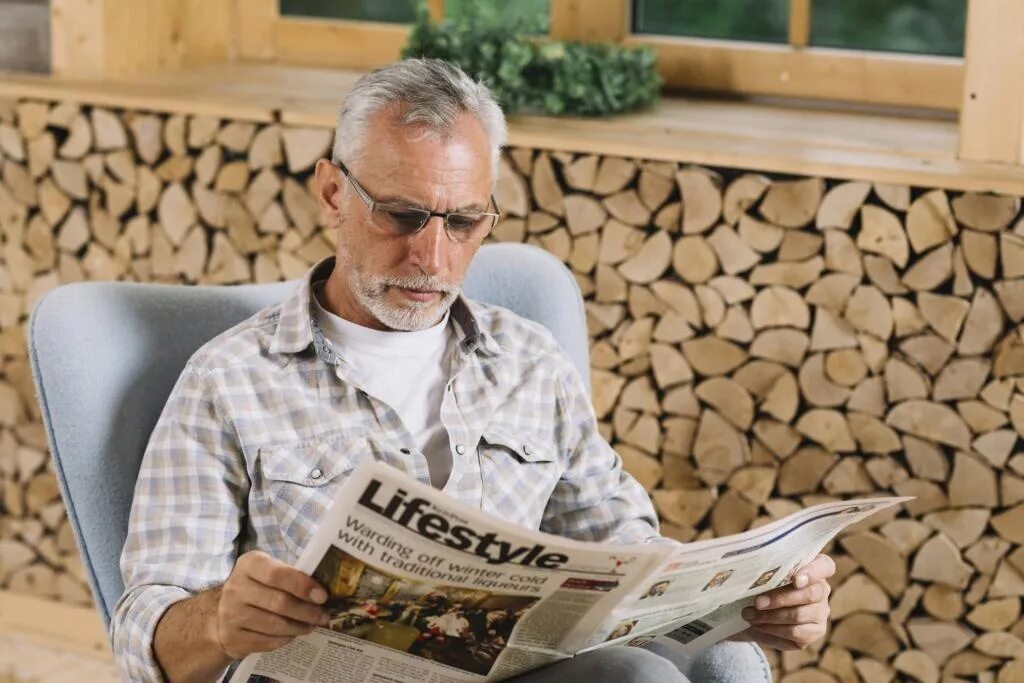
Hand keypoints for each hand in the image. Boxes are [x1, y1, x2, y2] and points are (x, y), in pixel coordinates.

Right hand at [213, 550, 329, 658]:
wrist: (226, 611)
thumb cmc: (259, 587)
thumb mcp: (270, 571)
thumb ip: (292, 575)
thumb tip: (321, 591)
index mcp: (248, 565)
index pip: (277, 574)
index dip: (302, 585)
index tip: (322, 596)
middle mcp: (235, 588)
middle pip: (279, 602)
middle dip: (306, 611)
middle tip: (323, 616)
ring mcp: (230, 614)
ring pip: (274, 625)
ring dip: (298, 627)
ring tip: (311, 626)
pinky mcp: (231, 637)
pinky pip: (265, 641)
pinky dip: (284, 639)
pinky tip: (292, 635)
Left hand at [738, 554, 834, 650]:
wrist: (755, 613)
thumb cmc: (760, 585)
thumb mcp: (763, 572)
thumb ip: (767, 565)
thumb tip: (756, 563)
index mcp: (814, 568)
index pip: (825, 566)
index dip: (813, 572)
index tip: (795, 580)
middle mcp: (822, 590)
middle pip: (811, 594)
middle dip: (780, 599)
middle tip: (757, 602)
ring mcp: (821, 612)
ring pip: (800, 615)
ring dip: (771, 616)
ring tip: (750, 614)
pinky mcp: (815, 632)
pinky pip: (795, 632)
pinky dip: (773, 629)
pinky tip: (758, 624)